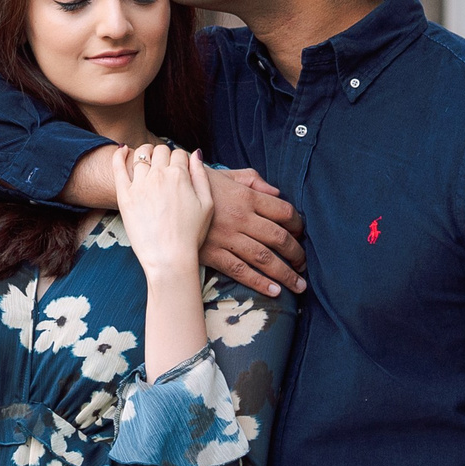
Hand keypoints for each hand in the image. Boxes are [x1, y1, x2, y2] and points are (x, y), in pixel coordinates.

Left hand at [113, 145, 213, 279]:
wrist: (169, 257)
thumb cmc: (191, 234)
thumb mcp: (207, 203)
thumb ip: (201, 175)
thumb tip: (195, 153)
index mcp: (180, 175)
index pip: (179, 154)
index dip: (181, 160)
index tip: (180, 169)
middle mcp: (159, 175)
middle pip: (160, 151)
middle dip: (164, 155)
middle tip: (164, 166)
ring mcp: (139, 184)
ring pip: (141, 155)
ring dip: (146, 153)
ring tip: (147, 160)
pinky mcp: (124, 195)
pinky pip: (118, 167)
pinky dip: (119, 155)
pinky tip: (122, 149)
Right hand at [204, 168, 307, 296]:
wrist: (160, 198)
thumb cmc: (193, 184)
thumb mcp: (223, 174)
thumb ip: (252, 179)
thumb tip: (276, 192)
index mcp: (246, 196)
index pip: (284, 211)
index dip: (298, 225)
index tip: (301, 234)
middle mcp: (241, 218)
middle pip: (279, 238)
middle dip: (297, 254)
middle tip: (304, 265)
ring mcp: (227, 238)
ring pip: (264, 258)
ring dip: (286, 274)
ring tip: (298, 284)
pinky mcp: (213, 254)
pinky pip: (241, 271)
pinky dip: (260, 283)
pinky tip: (274, 291)